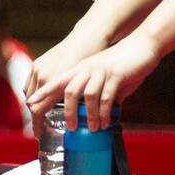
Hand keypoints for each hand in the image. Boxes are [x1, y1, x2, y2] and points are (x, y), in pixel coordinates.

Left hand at [28, 36, 160, 131]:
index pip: (57, 81)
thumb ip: (99, 94)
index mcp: (81, 69)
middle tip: (69, 128)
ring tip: (91, 129)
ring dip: (88, 114)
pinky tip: (105, 122)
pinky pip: (106, 97)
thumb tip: (97, 115)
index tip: (31, 105)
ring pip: (87, 95)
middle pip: (69, 90)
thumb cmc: (124, 63)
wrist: (143, 45)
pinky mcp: (116, 74)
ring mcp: (101, 70)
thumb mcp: (106, 78)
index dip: (43, 93)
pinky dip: (104, 112)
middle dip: (66, 111)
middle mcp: (87, 68)